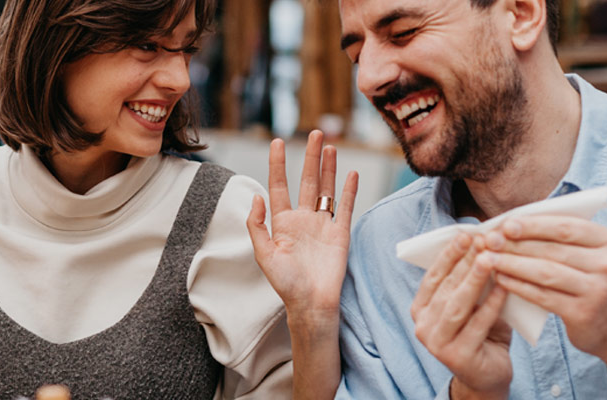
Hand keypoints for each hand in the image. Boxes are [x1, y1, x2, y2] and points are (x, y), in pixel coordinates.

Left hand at [246, 130, 358, 312]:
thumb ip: (257, 225)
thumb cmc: (285, 283)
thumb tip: (255, 197)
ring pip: (327, 189)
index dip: (278, 164)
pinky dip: (348, 190)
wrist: (311, 303)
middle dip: (310, 157)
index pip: (279, 186)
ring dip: (328, 167)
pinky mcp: (340, 233)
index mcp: (282, 222)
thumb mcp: (263, 254)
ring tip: (329, 145)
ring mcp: (323, 225)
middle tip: (314, 133)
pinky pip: (345, 206)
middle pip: (308, 180)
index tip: (277, 142)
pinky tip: (351, 173)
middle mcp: (303, 219)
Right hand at [411, 234, 512, 398]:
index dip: (448, 255)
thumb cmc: (482, 334)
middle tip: (482, 240)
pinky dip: (492, 305)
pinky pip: (477, 325)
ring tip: (490, 259)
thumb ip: (471, 283)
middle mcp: (422, 326)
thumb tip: (484, 244)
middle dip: (464, 262)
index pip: (433, 276)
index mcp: (420, 310)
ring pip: (457, 305)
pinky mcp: (457, 357)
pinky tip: (504, 287)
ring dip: (474, 280)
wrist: (488, 376)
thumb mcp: (473, 305)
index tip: (465, 234)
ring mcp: (437, 344)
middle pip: (445, 288)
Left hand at [480, 216, 606, 371]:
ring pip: (546, 272)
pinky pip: (543, 296)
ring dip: (512, 264)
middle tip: (489, 241)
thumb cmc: (589, 281)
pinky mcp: (583, 313)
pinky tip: (501, 279)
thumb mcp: (588, 255)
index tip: (505, 224)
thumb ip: (559, 237)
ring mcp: (598, 290)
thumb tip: (510, 224)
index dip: (533, 225)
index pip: (566, 227)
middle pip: (553, 249)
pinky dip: (519, 286)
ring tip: (488, 259)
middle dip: (516, 244)